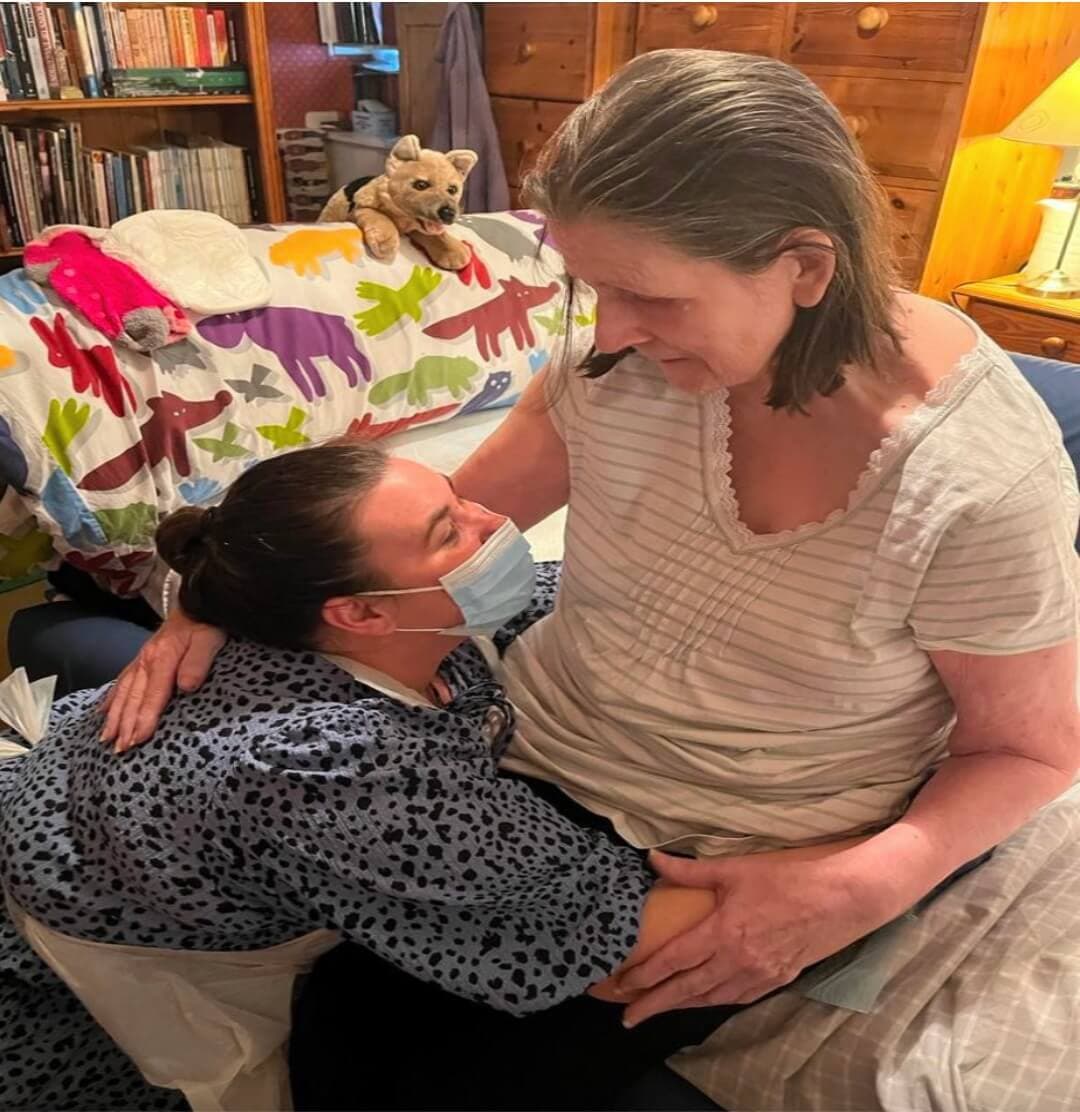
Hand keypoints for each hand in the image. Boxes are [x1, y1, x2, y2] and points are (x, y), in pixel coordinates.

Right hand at [99, 610, 225, 751]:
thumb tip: (187, 687)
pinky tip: (103, 711)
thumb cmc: (206, 623)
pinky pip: (123, 679)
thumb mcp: (209, 640)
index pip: (152, 696)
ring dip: (115, 716)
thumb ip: (198, 663)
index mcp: (162, 659)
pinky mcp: (143, 657)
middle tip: (118, 749)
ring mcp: (142, 658)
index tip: (136, 741)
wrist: (198, 600)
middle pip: (133, 698)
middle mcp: (147, 661)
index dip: (143, 720)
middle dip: (124, 725)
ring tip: (106, 738)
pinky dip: (112, 697)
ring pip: (124, 692)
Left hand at [617, 848, 885, 1026]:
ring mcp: (759, 975)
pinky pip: (736, 997)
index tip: (621, 986)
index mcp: (723, 932)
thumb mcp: (735, 869)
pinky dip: (713, 1001)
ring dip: (682, 1005)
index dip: (645, 975)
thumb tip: (653, 859)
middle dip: (654, 1004)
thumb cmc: (787, 878)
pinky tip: (704, 999)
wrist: (842, 899)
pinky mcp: (777, 979)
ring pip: (711, 997)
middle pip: (687, 989)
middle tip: (627, 1016)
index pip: (674, 960)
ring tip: (657, 1008)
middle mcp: (737, 961)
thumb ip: (691, 870)